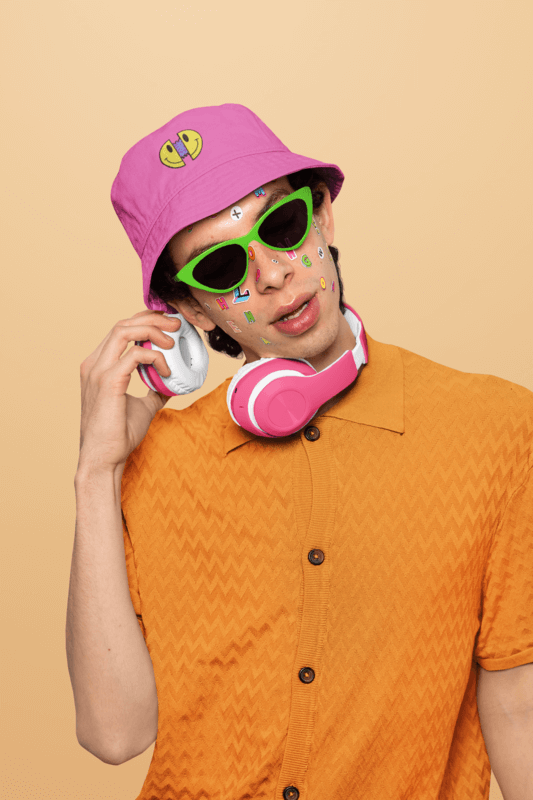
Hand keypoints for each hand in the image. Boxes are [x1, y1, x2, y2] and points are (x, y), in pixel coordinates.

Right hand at [77, 310, 180, 473]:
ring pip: (124, 330)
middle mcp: (94, 363)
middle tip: (176, 324)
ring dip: (153, 330)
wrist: (103, 459)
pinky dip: (155, 358)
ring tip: (173, 341)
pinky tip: (167, 372)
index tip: (169, 325)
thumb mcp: (142, 406)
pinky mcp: (108, 382)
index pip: (120, 329)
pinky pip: (135, 355)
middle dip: (152, 318)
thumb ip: (154, 390)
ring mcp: (98, 371)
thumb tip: (172, 383)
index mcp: (98, 365)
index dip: (145, 320)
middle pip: (123, 323)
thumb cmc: (118, 435)